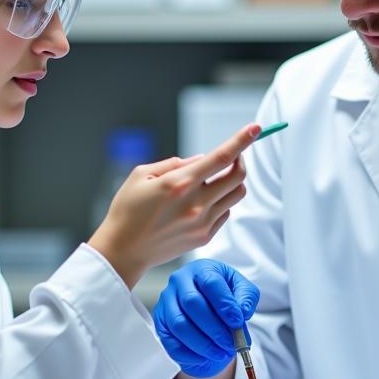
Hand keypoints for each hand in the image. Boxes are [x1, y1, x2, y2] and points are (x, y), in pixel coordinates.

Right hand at [88, 124, 259, 288]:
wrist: (124, 251)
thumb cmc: (127, 211)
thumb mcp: (141, 175)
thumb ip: (174, 164)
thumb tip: (201, 159)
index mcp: (179, 183)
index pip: (221, 157)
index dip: (241, 140)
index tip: (255, 128)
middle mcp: (196, 204)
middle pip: (238, 176)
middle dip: (240, 159)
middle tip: (231, 155)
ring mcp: (203, 222)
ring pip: (236, 194)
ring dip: (232, 181)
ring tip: (214, 179)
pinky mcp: (204, 236)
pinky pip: (225, 212)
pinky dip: (221, 201)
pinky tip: (202, 202)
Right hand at [154, 260, 259, 377]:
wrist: (206, 306)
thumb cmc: (223, 295)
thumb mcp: (241, 290)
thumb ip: (246, 298)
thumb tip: (242, 312)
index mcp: (201, 269)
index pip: (210, 282)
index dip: (224, 304)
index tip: (237, 322)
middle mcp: (179, 282)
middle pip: (192, 303)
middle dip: (214, 328)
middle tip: (230, 344)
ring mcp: (166, 302)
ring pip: (180, 325)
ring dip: (203, 344)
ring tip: (221, 353)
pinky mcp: (160, 323)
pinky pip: (170, 342)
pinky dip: (190, 354)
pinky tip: (205, 357)